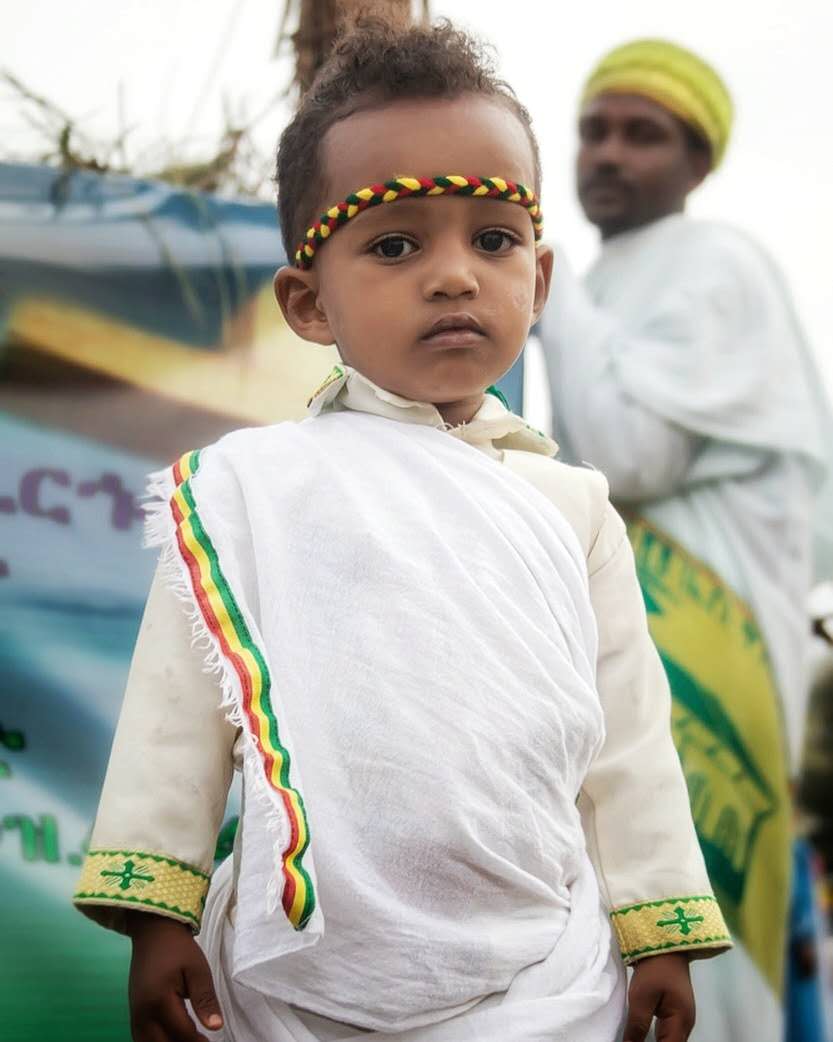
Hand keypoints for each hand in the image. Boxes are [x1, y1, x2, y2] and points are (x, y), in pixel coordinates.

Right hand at [126, 912, 223, 1041]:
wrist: (154, 932)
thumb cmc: (178, 948)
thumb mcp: (198, 970)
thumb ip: (205, 1000)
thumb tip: (216, 1027)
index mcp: (159, 1001)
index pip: (182, 1033)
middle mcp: (142, 1013)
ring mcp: (135, 1014)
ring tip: (190, 1041)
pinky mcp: (134, 1012)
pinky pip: (141, 1038)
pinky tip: (171, 1040)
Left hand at [624, 952, 694, 1041]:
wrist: (665, 943)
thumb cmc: (654, 968)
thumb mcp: (641, 997)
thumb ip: (637, 1026)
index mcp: (681, 1022)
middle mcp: (686, 1024)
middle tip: (634, 1040)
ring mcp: (683, 1017)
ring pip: (671, 1040)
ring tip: (638, 1039)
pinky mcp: (677, 1010)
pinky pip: (669, 1032)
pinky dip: (659, 1036)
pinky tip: (645, 1035)